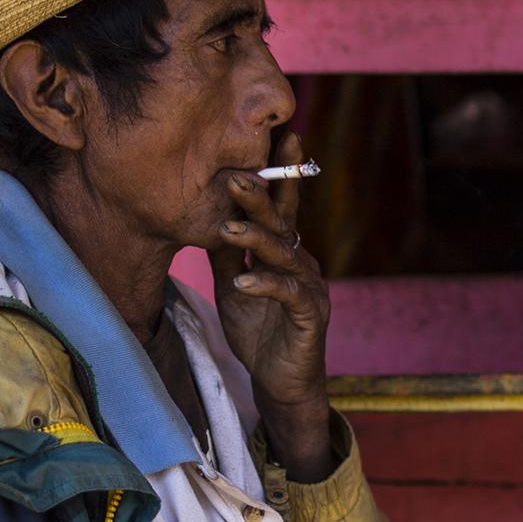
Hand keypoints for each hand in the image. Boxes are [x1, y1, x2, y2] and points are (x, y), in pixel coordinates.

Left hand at [209, 131, 334, 480]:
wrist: (280, 383)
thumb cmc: (260, 334)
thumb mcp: (235, 287)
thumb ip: (229, 255)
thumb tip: (212, 217)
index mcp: (284, 253)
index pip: (280, 208)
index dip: (278, 175)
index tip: (276, 139)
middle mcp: (301, 263)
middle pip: (283, 221)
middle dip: (264, 195)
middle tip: (242, 172)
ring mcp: (309, 288)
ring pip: (283, 253)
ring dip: (256, 238)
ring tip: (229, 226)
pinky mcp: (310, 315)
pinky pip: (286, 293)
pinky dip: (263, 285)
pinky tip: (242, 282)